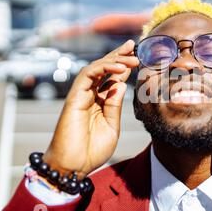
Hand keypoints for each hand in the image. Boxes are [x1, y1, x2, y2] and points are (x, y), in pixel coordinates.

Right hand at [43, 40, 138, 177]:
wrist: (74, 166)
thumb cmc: (92, 150)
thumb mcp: (112, 127)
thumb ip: (115, 106)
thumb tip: (120, 84)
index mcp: (101, 102)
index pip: (113, 78)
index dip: (124, 66)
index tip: (137, 55)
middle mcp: (91, 96)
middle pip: (104, 69)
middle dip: (119, 55)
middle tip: (133, 44)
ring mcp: (81, 95)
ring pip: (96, 68)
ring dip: (114, 59)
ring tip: (132, 56)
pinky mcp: (74, 98)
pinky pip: (87, 76)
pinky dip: (103, 68)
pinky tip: (119, 67)